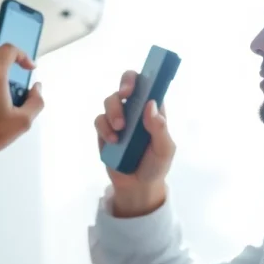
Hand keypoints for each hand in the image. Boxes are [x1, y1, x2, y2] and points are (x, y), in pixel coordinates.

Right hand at [95, 70, 174, 216]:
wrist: (137, 187)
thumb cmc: (156, 165)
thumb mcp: (164, 150)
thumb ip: (159, 129)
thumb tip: (150, 105)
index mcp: (153, 109)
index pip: (149, 84)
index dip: (144, 77)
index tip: (140, 82)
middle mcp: (136, 109)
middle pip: (126, 84)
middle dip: (125, 85)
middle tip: (126, 95)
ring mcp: (119, 118)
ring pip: (110, 100)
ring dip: (114, 111)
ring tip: (120, 130)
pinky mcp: (104, 131)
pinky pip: (99, 120)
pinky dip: (104, 128)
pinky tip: (113, 140)